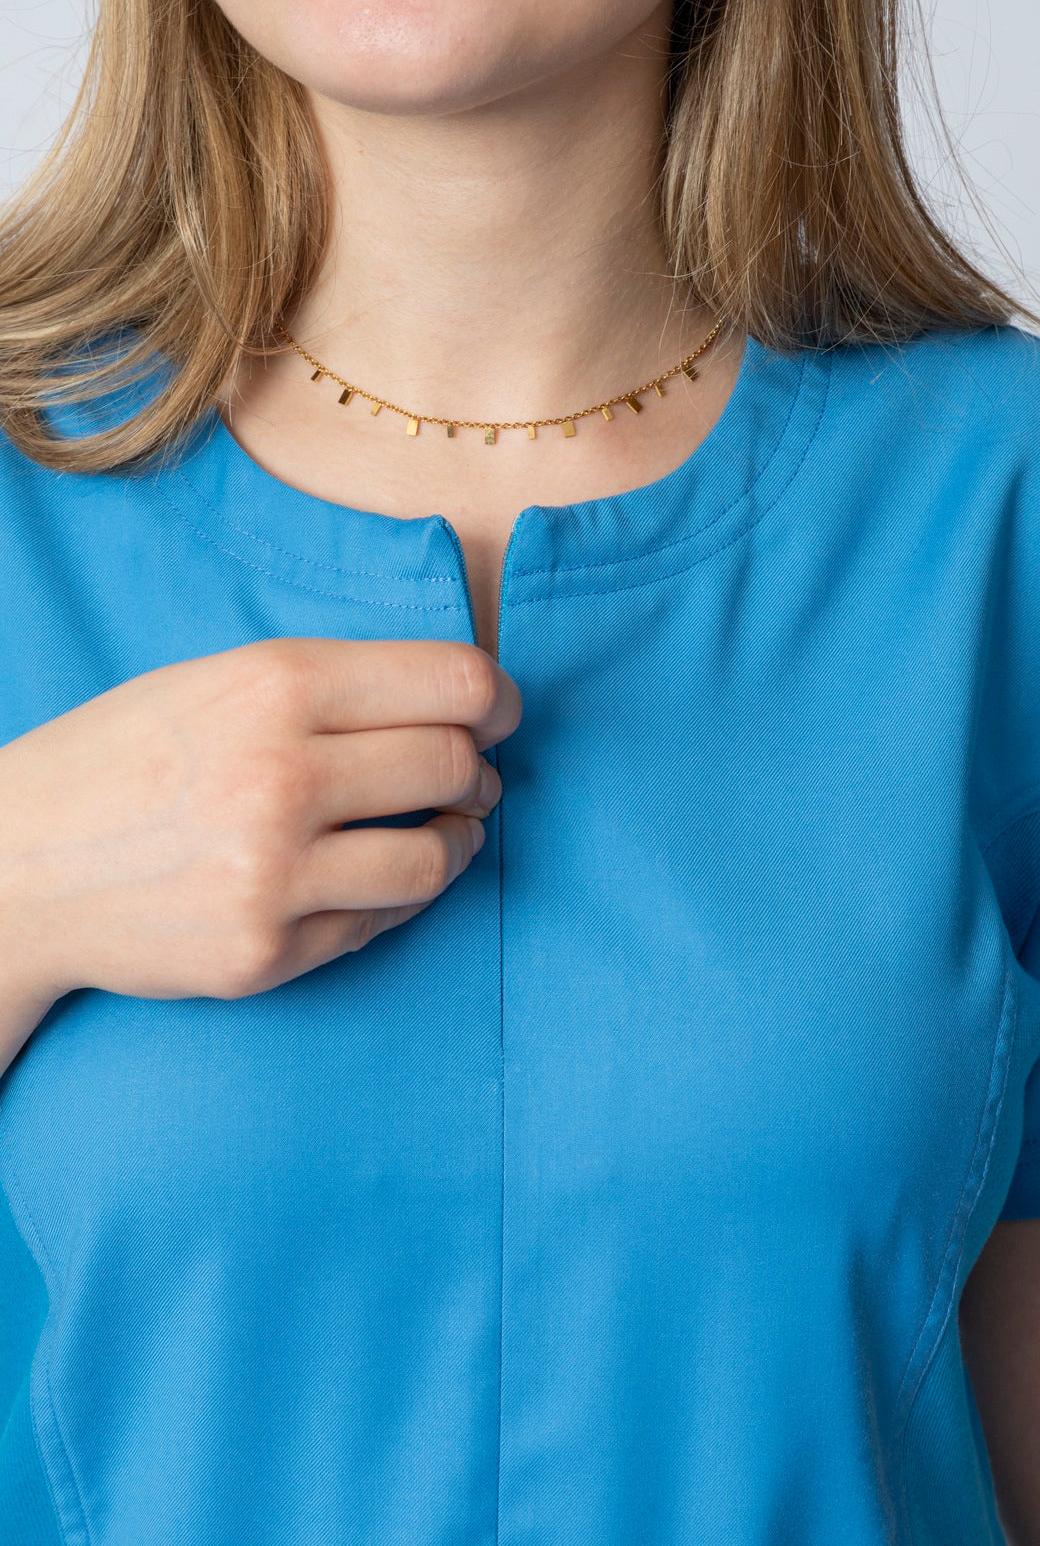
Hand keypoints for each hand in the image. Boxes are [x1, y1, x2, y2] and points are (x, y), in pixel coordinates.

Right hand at [0, 637, 519, 1006]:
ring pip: (436, 857)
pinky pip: (381, 922)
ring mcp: (273, 872)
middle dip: (478, 772)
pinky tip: (369, 879)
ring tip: (441, 833)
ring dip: (457, 843)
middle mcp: (281, 774)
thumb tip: (458, 705)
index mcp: (272, 684)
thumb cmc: (122, 762)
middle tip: (470, 778)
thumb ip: (331, 687)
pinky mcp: (265, 952)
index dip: (497, 700)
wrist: (17, 868)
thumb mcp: (214, 682)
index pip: (452, 682)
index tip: (498, 716)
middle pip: (454, 764)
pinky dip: (394, 899)